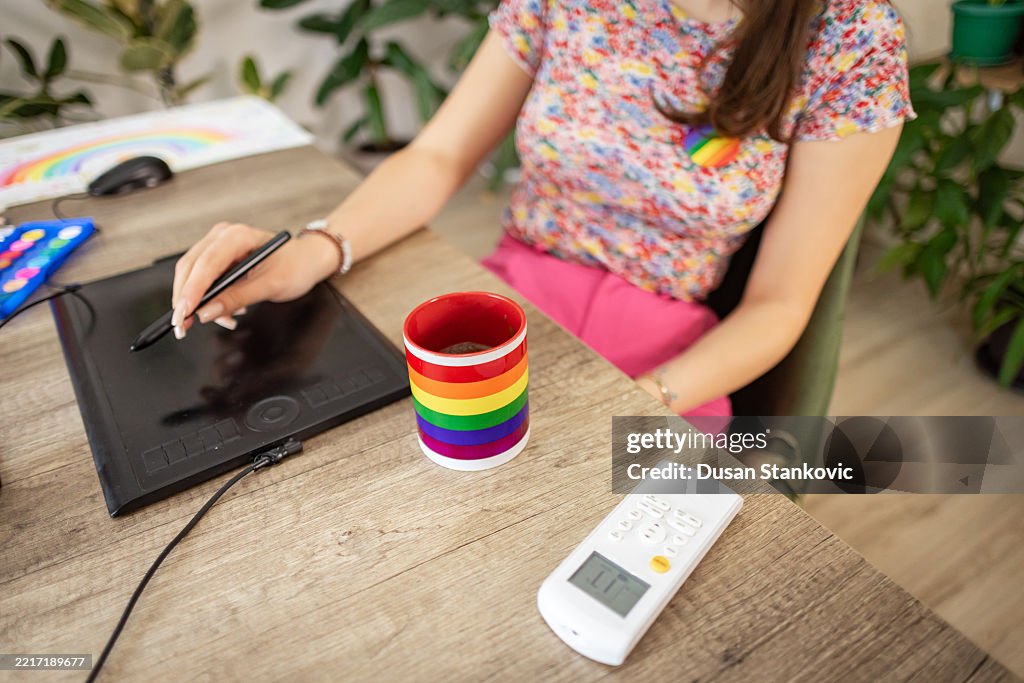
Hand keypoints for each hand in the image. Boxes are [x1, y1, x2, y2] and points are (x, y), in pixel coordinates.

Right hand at [171, 222, 339, 336]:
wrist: (307, 259)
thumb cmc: (296, 265)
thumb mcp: (272, 285)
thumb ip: (238, 298)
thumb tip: (208, 312)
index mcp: (238, 236)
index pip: (206, 264)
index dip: (192, 290)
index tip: (184, 313)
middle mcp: (223, 236)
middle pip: (190, 268)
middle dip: (185, 300)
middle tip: (183, 327)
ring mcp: (217, 244)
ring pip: (192, 274)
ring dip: (197, 301)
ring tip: (223, 319)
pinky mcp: (217, 256)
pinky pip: (201, 278)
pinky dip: (206, 298)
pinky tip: (225, 310)